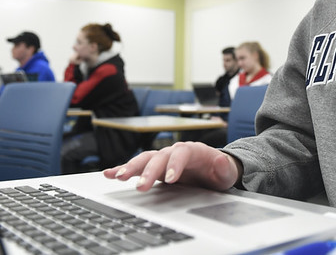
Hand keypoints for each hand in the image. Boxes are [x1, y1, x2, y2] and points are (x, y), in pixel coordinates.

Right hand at [103, 141, 241, 191]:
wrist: (213, 170)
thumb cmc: (219, 171)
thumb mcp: (227, 171)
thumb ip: (224, 166)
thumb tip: (221, 161)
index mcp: (192, 150)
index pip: (181, 153)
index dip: (175, 165)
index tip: (170, 179)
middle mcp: (174, 151)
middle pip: (159, 156)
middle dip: (148, 170)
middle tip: (140, 185)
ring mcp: (163, 159)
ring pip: (145, 159)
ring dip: (131, 167)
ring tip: (118, 176)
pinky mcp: (155, 168)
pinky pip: (138, 167)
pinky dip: (123, 169)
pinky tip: (109, 174)